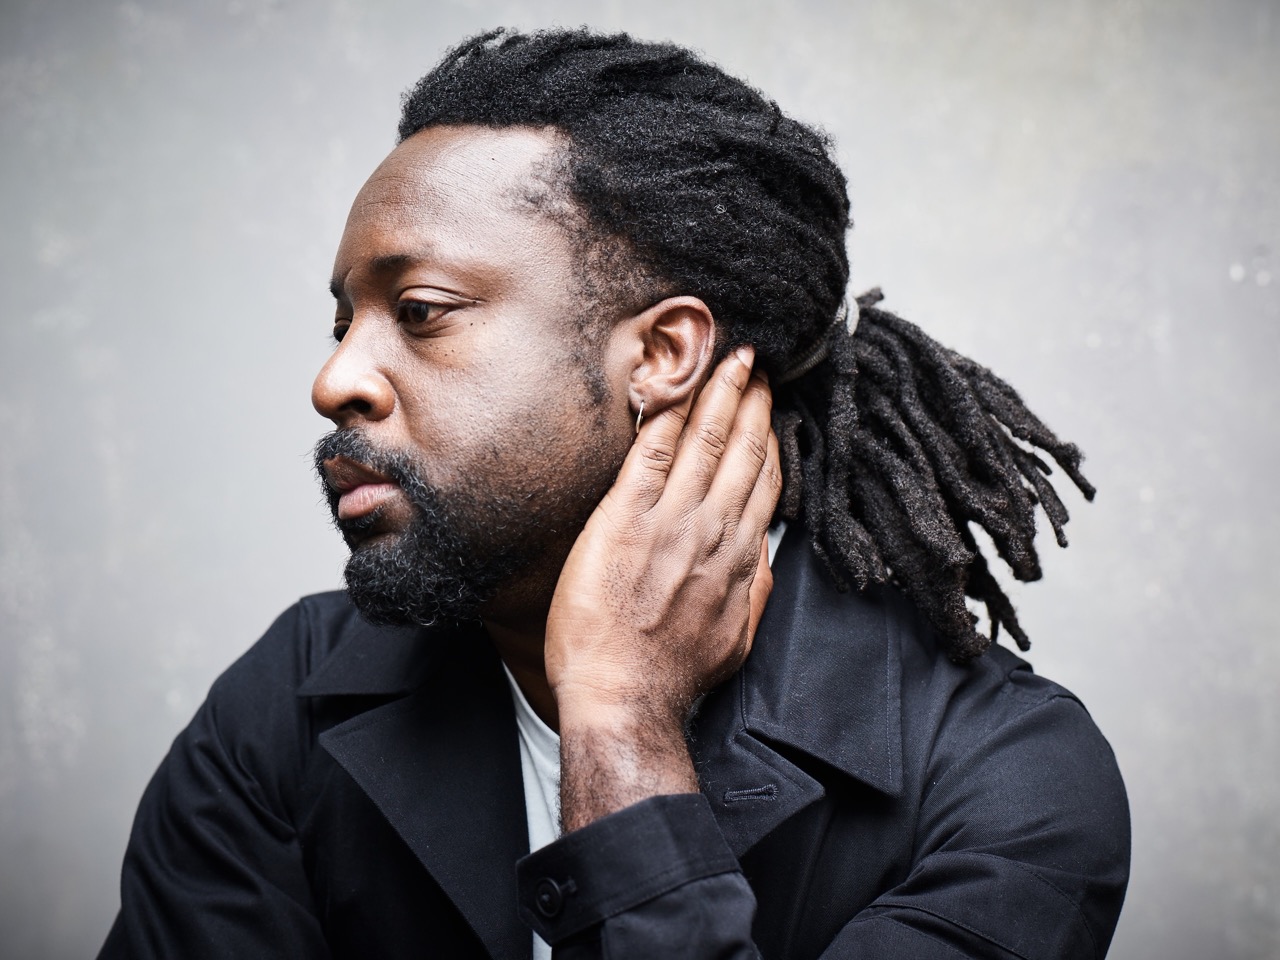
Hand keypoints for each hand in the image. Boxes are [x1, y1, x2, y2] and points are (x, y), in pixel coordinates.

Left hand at [545, 345, 780, 828]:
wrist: (624, 699)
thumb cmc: (673, 677)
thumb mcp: (735, 640)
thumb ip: (754, 592)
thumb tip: (764, 558)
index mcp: (738, 558)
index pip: (763, 482)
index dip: (770, 438)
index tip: (773, 407)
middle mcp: (710, 532)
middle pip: (741, 452)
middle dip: (752, 400)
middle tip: (758, 361)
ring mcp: (668, 523)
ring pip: (703, 443)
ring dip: (719, 394)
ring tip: (730, 358)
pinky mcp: (623, 521)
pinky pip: (649, 455)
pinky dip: (667, 417)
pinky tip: (675, 386)